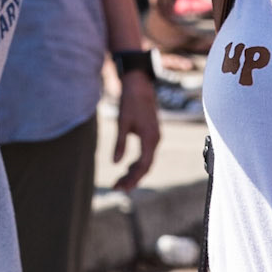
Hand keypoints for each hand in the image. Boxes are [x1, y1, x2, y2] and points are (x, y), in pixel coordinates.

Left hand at [112, 69, 159, 190]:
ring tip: (120, 180)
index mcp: (150, 138)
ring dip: (134, 172)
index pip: (143, 166)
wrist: (139, 83)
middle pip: (146, 167)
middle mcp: (155, 140)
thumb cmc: (130, 101)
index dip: (132, 179)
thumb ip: (120, 143)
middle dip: (132, 179)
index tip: (119, 186)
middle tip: (117, 188)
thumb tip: (115, 163)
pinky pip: (146, 154)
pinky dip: (137, 163)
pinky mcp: (152, 134)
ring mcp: (155, 137)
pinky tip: (127, 166)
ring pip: (146, 161)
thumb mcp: (122, 122)